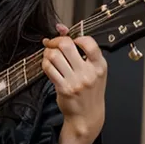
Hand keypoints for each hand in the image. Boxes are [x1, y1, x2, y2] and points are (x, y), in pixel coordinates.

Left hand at [42, 23, 106, 143]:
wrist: (87, 115)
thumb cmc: (89, 91)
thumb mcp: (93, 70)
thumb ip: (81, 50)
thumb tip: (61, 28)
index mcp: (99, 65)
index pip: (88, 42)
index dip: (75, 37)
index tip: (70, 41)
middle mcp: (89, 72)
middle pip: (67, 46)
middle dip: (56, 42)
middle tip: (52, 44)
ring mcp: (76, 81)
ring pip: (55, 56)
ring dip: (48, 53)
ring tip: (49, 56)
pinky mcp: (64, 88)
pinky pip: (49, 69)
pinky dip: (45, 64)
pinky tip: (47, 65)